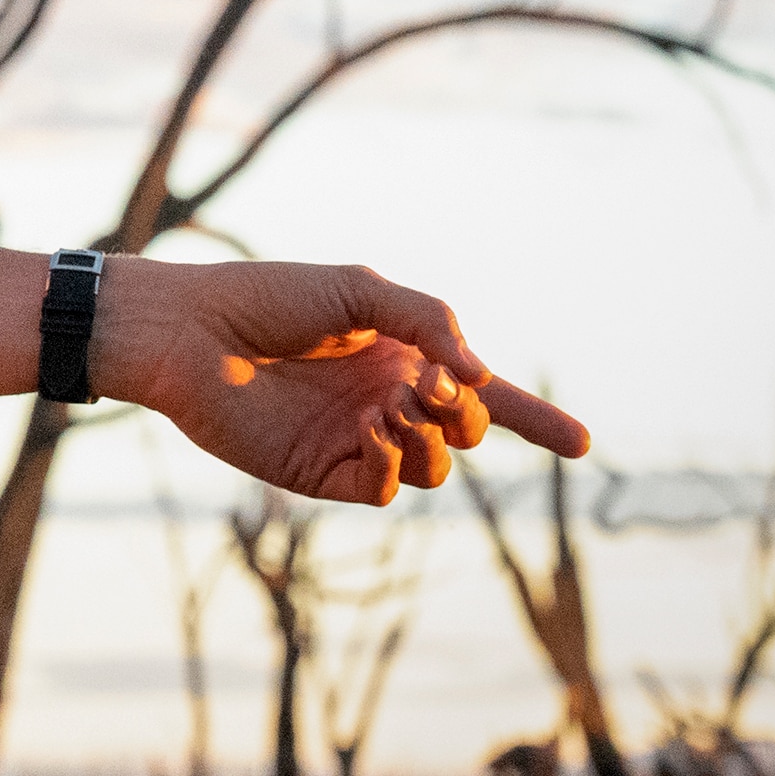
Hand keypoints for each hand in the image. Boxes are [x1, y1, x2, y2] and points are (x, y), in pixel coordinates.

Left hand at [93, 257, 586, 505]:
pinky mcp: (323, 473)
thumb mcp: (360, 289)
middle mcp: (388, 401)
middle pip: (467, 426)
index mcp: (403, 355)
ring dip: (435, 436)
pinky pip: (390, 486)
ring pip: (439, 465)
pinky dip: (398, 460)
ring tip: (393, 403)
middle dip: (466, 408)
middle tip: (428, 380)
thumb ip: (430, 321)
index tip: (582, 444)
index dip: (536, 420)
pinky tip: (371, 426)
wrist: (192, 330)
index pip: (483, 396)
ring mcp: (359, 440)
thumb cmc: (268, 297)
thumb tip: (479, 378)